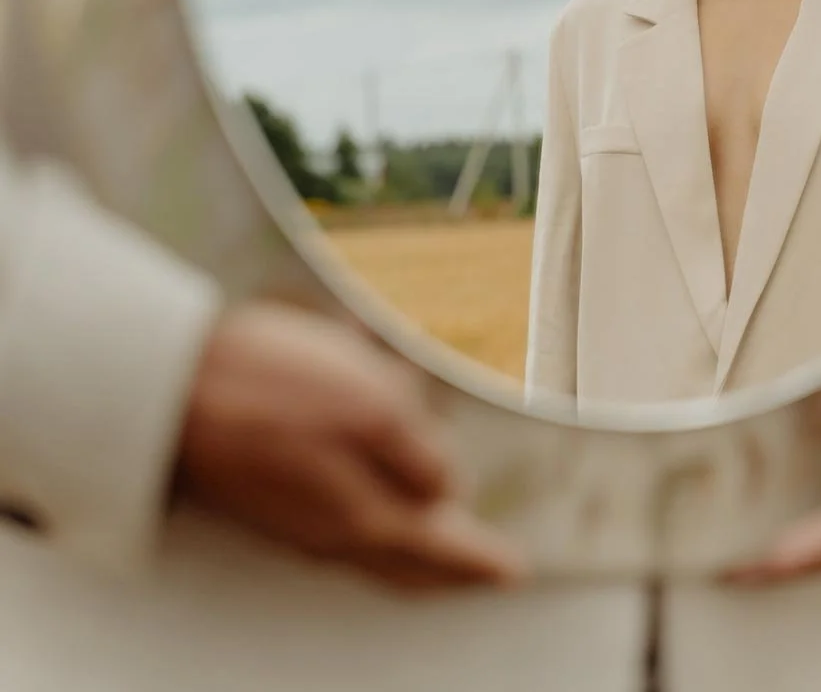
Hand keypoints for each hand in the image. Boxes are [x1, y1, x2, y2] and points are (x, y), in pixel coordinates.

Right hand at [175, 301, 524, 590]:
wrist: (174, 391)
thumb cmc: (273, 386)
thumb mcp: (371, 404)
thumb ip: (416, 454)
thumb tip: (443, 489)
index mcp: (368, 509)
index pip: (441, 537)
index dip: (476, 546)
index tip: (508, 565)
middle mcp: (336, 531)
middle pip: (411, 563)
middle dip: (456, 569)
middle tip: (496, 573)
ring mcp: (301, 522)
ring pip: (378, 554)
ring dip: (419, 559)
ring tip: (451, 557)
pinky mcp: (274, 505)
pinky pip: (345, 538)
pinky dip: (379, 542)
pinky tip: (384, 527)